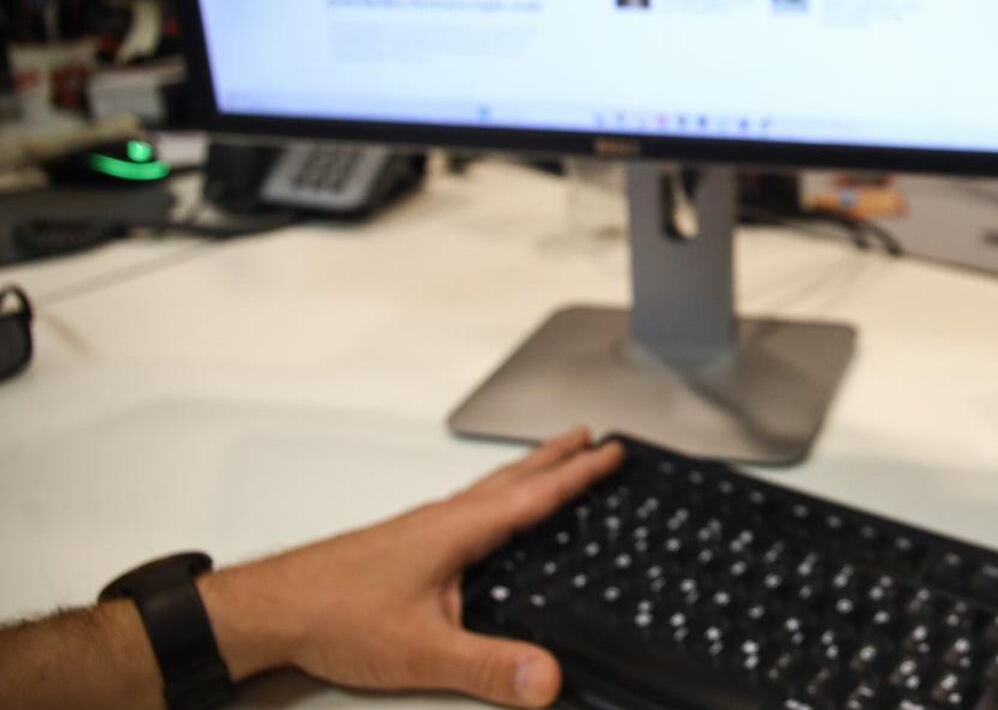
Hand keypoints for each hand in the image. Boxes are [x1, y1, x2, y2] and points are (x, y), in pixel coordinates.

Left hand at [200, 429, 622, 707]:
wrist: (266, 611)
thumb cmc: (335, 619)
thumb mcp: (423, 652)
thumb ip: (490, 666)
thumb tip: (551, 679)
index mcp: (459, 530)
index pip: (534, 496)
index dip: (578, 474)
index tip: (613, 451)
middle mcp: (442, 521)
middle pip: (512, 480)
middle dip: (555, 458)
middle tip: (590, 436)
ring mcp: (421, 532)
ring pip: (487, 493)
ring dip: (526, 475)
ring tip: (550, 466)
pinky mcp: (403, 548)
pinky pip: (466, 511)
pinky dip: (495, 501)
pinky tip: (488, 523)